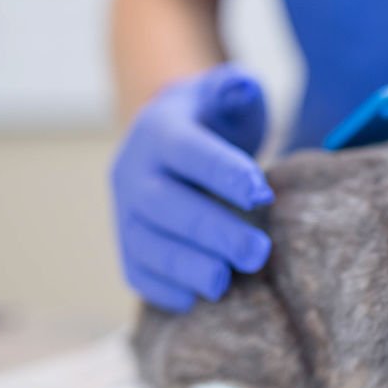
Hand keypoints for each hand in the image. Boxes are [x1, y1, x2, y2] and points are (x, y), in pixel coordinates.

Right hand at [111, 65, 273, 311]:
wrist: (171, 138)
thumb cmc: (213, 117)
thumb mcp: (226, 92)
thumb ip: (236, 88)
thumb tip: (242, 88)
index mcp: (159, 129)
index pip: (188, 152)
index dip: (223, 174)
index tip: (262, 195)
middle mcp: (133, 170)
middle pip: (165, 205)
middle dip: (211, 231)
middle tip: (258, 252)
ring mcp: (124, 210)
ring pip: (145, 243)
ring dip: (185, 267)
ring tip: (225, 283)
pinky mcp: (128, 243)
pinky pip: (136, 271)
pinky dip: (162, 289)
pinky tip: (194, 299)